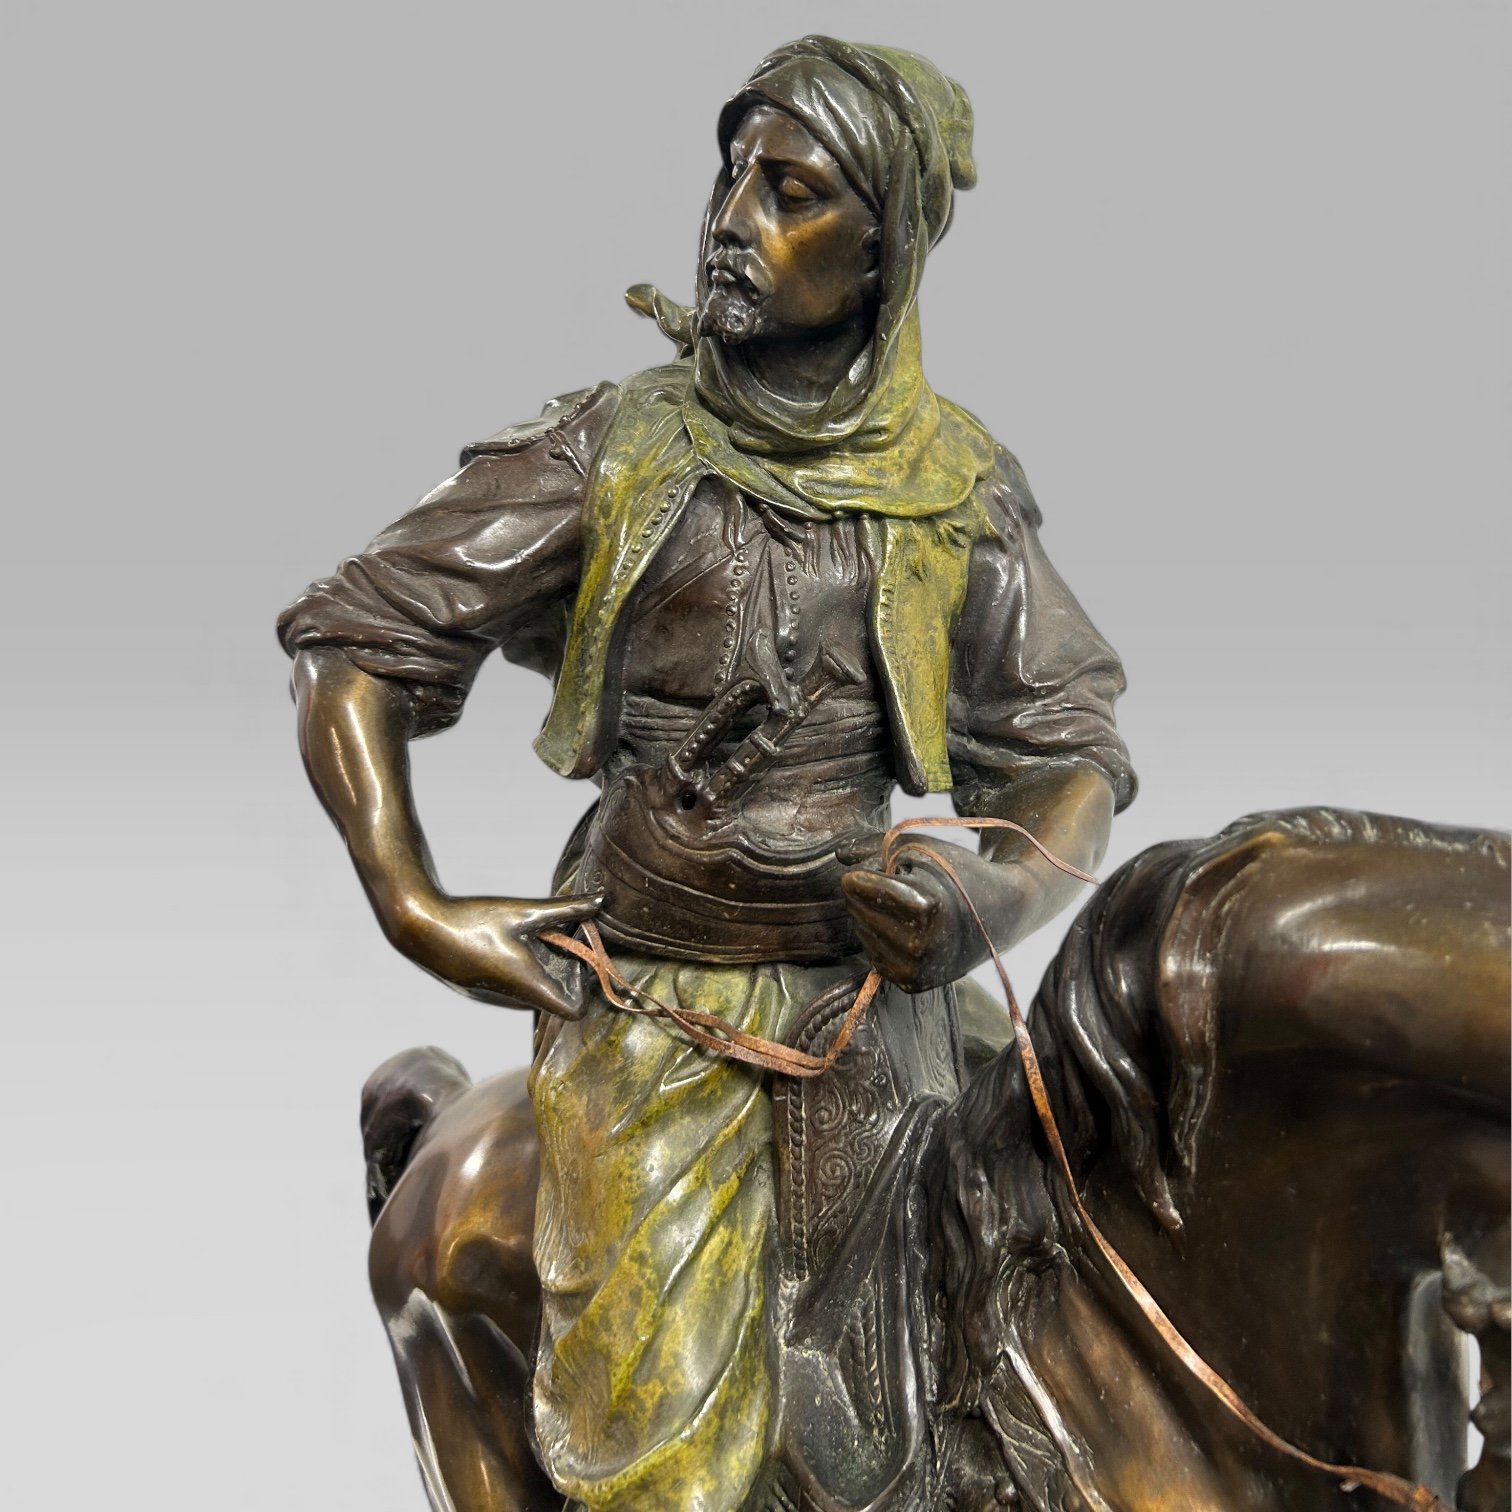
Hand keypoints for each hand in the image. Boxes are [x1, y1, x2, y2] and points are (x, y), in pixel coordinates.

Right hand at [384, 891, 601, 1017]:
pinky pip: (513, 988)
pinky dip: (521, 969)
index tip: (582, 958)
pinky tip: (509, 941)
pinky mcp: (480, 992)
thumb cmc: (474, 920)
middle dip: (564, 970)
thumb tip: (602, 900)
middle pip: (555, 997)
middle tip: (560, 936)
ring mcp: (494, 999)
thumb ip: (566, 909)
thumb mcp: (525, 910)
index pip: (575, 1011)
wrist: (420, 929)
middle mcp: (514, 1000)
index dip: (585, 989)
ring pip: (533, 991)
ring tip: (533, 936)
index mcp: (529, 984)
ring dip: (541, 968)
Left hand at [838, 834, 991, 991]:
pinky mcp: (912, 984)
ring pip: (861, 932)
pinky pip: (872, 955)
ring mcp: (915, 969)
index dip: (866, 871)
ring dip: (875, 915)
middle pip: (855, 908)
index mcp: (924, 906)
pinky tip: (908, 929)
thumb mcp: (921, 848)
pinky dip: (882, 938)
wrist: (1001, 914)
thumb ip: (875, 846)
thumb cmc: (958, 874)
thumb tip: (840, 855)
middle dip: (870, 892)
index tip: (885, 867)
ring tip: (910, 909)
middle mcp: (919, 945)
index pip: (858, 887)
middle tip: (904, 887)